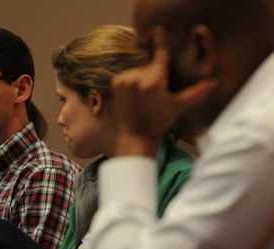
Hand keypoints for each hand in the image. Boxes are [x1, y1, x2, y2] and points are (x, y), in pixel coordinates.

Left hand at [111, 26, 216, 155]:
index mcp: (153, 82)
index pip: (160, 55)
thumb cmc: (159, 122)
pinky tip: (135, 96)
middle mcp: (137, 78)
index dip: (161, 42)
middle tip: (156, 95)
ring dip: (144, 78)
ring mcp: (124, 80)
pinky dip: (132, 81)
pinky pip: (128, 74)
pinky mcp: (115, 82)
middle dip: (156, 74)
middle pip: (151, 65)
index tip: (159, 31)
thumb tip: (215, 82)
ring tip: (145, 98)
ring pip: (140, 70)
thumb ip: (198, 93)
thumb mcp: (179, 106)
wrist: (134, 135)